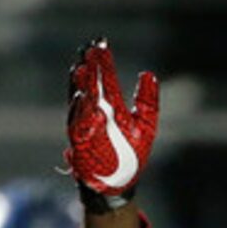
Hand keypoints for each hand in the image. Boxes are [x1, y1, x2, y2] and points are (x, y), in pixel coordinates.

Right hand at [65, 40, 158, 205]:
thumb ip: (147, 100)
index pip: (106, 79)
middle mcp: (97, 113)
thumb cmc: (132, 154)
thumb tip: (149, 74)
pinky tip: (80, 96)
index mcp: (112, 106)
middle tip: (89, 49)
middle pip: (91, 85)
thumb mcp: (145, 125)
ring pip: (81, 101)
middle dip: (90, 68)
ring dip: (80, 85)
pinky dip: (78, 111)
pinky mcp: (80, 143)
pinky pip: (78, 125)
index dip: (103, 62)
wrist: (120, 184)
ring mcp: (87, 127)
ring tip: (81, 68)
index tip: (101, 43)